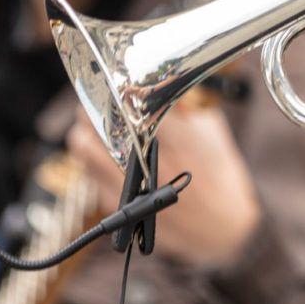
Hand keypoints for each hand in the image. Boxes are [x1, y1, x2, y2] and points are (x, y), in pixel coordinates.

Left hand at [67, 98, 261, 267]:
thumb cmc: (218, 174)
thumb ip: (187, 105)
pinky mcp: (118, 202)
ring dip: (83, 129)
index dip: (121, 86)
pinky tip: (98, 148)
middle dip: (95, 105)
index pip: (135, 102)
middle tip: (99, 97)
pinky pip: (87, 171)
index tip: (117, 78)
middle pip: (99, 122)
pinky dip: (88, 155)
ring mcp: (129, 184)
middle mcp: (148, 161)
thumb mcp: (212, 131)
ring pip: (84, 147)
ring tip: (91, 121)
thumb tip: (158, 80)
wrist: (221, 225)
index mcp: (176, 138)